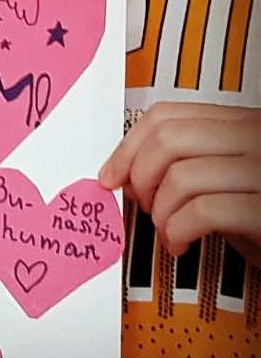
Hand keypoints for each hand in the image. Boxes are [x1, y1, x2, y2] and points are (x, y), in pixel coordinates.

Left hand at [99, 102, 260, 260]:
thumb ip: (186, 164)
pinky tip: (181, 243)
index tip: (111, 173)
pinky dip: (178, 230)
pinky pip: (204, 212)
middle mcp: (256, 138)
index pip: (167, 115)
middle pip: (168, 139)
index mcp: (242, 122)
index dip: (129, 145)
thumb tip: (126, 171)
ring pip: (181, 176)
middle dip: (141, 176)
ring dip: (161, 212)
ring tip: (167, 229)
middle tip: (144, 204)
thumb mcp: (225, 179)